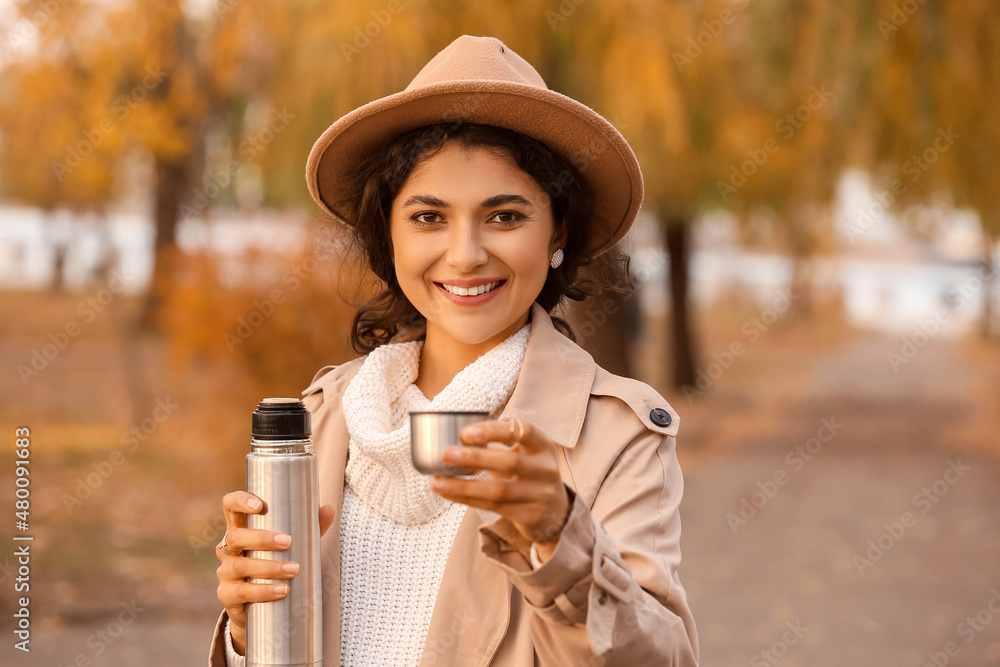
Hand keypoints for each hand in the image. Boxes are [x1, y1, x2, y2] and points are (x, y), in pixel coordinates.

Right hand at [215, 491, 335, 655]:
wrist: (259, 607)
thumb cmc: (276, 562)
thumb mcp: (292, 544)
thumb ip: (309, 527)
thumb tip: (329, 510)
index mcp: (241, 527)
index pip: (231, 505)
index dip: (240, 501)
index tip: (260, 506)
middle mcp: (228, 548)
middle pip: (236, 537)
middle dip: (261, 538)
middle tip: (288, 542)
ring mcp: (225, 572)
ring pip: (240, 566)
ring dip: (268, 567)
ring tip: (294, 570)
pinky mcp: (227, 595)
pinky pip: (241, 592)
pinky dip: (264, 591)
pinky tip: (282, 590)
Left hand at [430, 418, 570, 551]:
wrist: (556, 513)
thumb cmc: (529, 475)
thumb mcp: (525, 455)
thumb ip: (500, 445)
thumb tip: (453, 437)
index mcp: (544, 446)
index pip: (522, 431)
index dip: (494, 430)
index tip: (465, 432)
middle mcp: (546, 469)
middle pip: (509, 462)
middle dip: (475, 457)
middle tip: (446, 454)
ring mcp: (540, 495)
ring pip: (498, 490)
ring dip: (464, 486)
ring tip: (437, 481)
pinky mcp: (529, 516)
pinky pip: (492, 507)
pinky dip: (467, 499)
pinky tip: (448, 493)